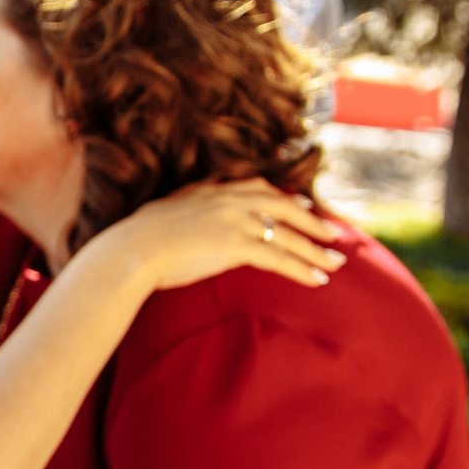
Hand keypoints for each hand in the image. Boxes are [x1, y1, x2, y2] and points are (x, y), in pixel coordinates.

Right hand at [104, 180, 342, 292]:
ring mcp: (235, 222)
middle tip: (334, 235)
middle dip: (312, 223)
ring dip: (316, 251)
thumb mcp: (168, 207)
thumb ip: (189, 200)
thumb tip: (193, 198)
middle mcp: (230, 201)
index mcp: (215, 191)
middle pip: (284, 208)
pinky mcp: (236, 246)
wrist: (133, 249)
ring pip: (287, 235)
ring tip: (336, 264)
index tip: (304, 206)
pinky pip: (278, 258)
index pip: (261, 189)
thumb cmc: (141, 234)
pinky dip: (301, 269)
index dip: (286, 198)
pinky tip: (317, 280)